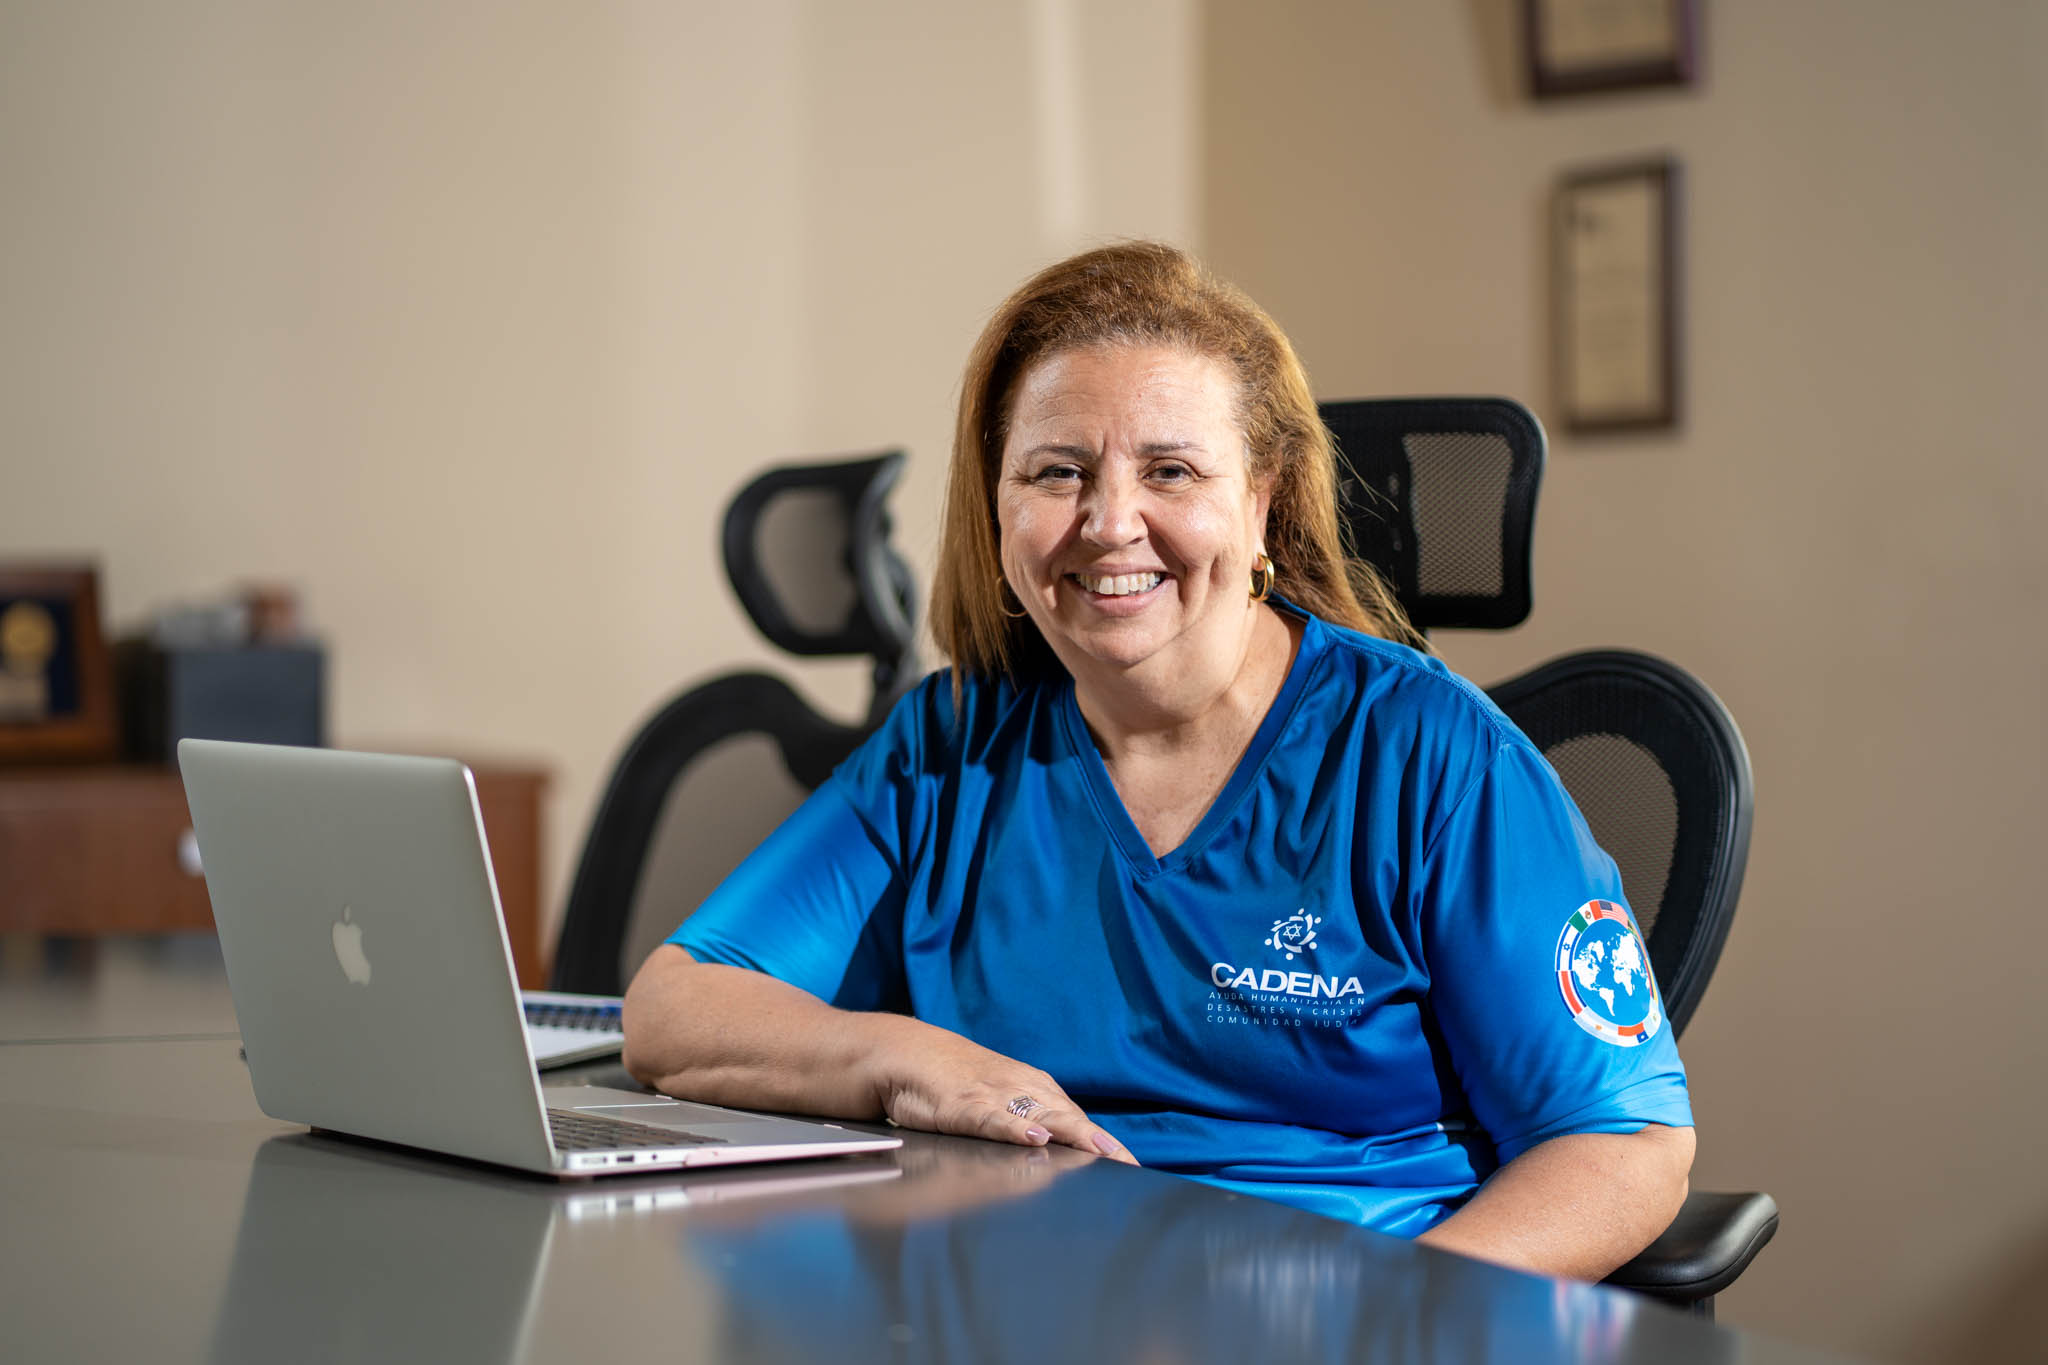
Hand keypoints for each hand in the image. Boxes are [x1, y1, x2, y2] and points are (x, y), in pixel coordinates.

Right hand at [867, 1020, 1137, 1164]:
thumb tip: (1058, 1151)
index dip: (1104, 1143)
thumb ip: (1026, 1121)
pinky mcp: (963, 1105)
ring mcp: (992, 1095)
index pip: (1076, 1118)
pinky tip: (1035, 1139)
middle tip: (1128, 1166)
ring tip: (1099, 1151)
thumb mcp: (997, 1098)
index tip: (1133, 1167)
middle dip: (1099, 1142)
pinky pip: (994, 1118)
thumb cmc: (954, 1081)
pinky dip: (1015, 1128)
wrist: (906, 1055)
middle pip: (1068, 1117)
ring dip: (1072, 1133)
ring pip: (1040, 1115)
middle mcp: (1020, 1088)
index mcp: (1032, 1089)